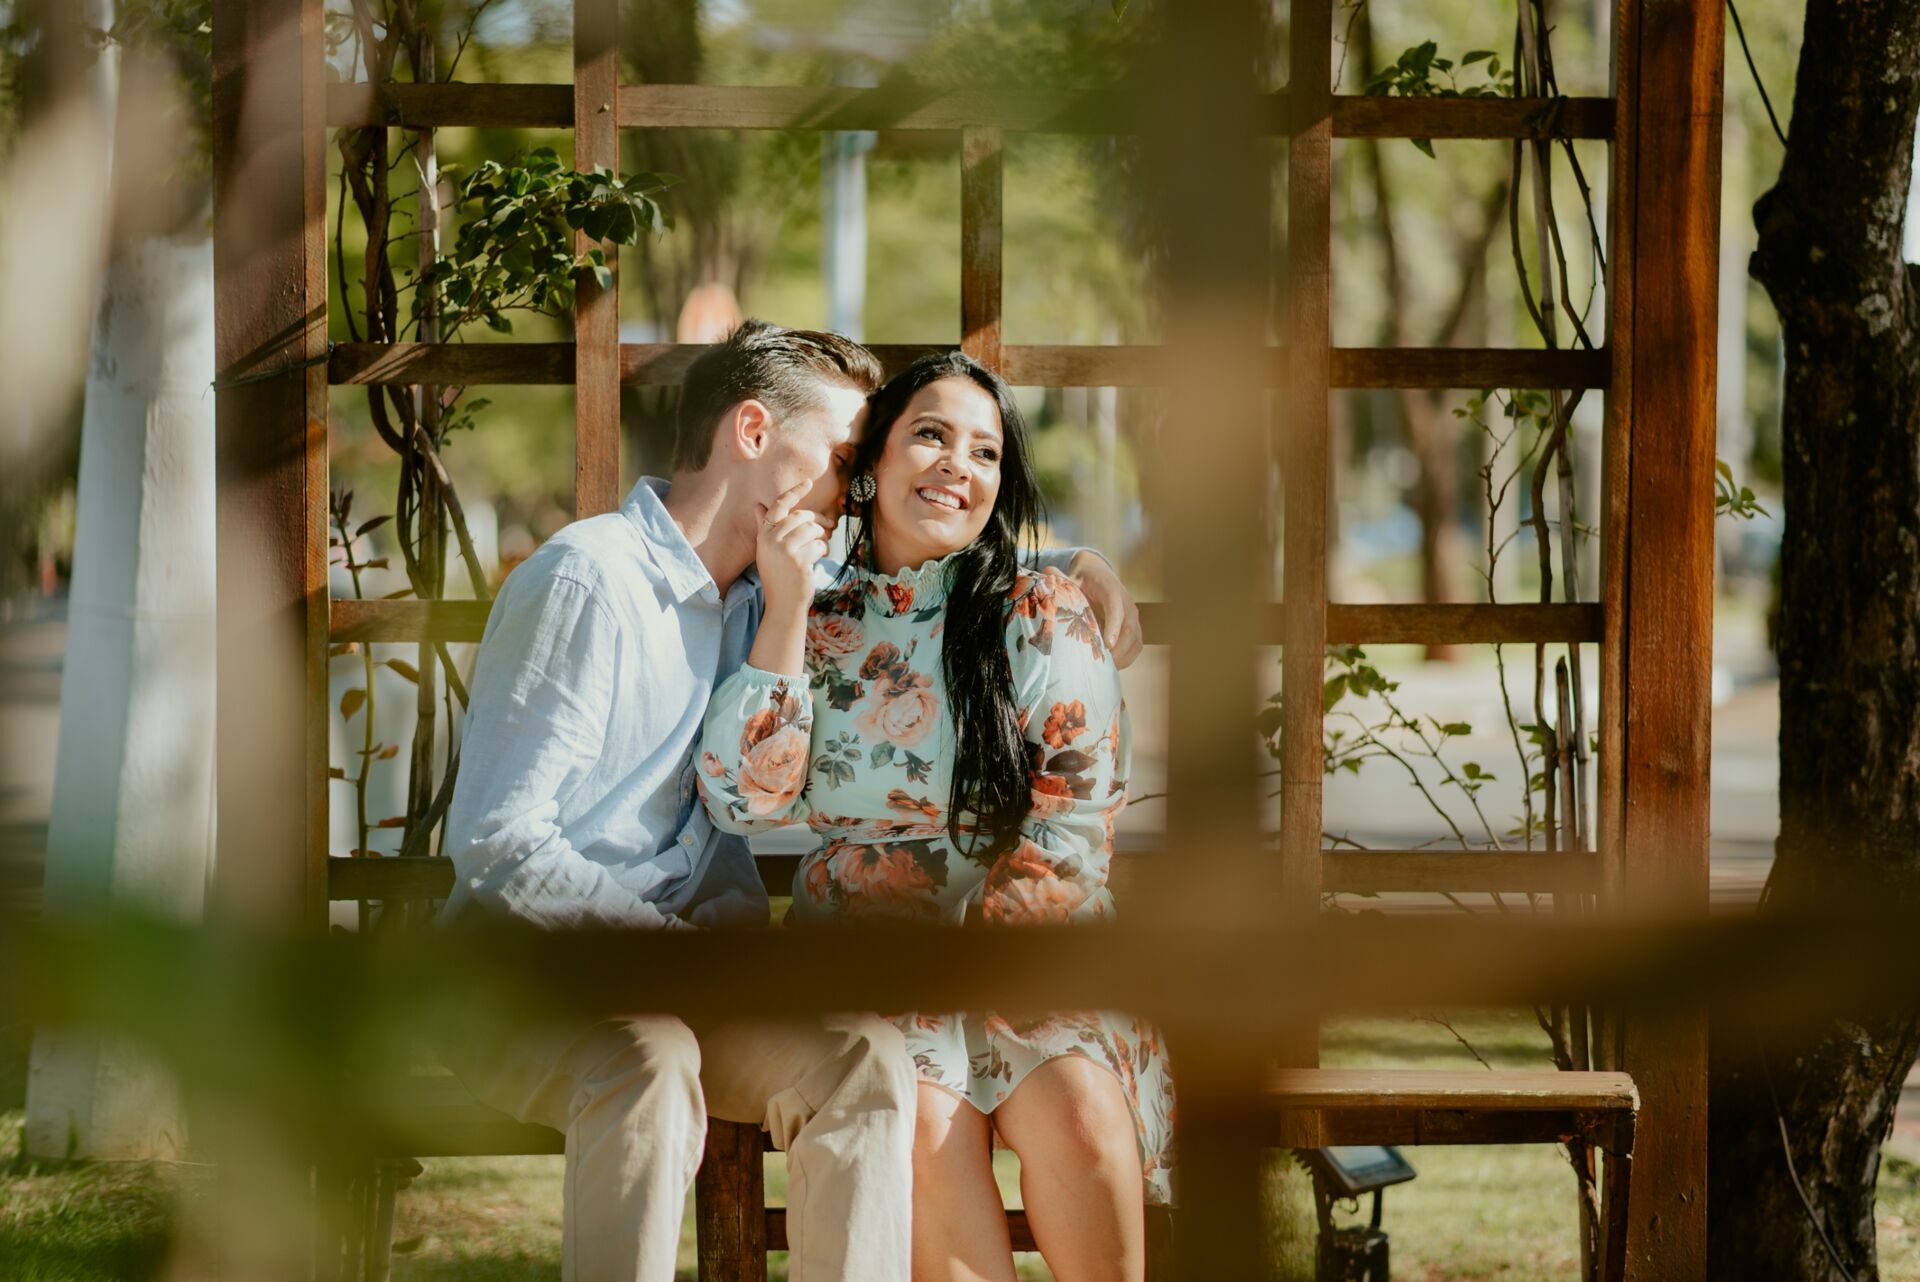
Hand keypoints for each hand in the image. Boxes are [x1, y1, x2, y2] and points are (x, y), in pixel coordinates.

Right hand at [755, 480, 830, 617]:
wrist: (783, 604)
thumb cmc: (779, 576)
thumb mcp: (767, 551)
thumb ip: (765, 528)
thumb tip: (758, 506)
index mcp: (763, 535)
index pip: (779, 506)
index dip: (794, 493)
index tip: (808, 483)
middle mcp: (771, 540)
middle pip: (800, 516)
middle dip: (816, 522)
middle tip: (825, 529)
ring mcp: (784, 550)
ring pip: (812, 529)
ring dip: (820, 539)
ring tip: (817, 550)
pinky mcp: (798, 560)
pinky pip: (818, 545)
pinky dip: (822, 552)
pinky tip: (817, 560)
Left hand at [1069, 550, 1142, 668]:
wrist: (1099, 574)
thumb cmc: (1083, 579)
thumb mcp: (1072, 578)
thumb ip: (1061, 580)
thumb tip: (1047, 573)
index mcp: (1111, 589)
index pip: (1116, 608)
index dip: (1114, 626)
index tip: (1108, 644)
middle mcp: (1127, 602)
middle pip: (1130, 628)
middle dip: (1118, 649)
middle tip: (1102, 665)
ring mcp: (1133, 616)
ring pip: (1135, 639)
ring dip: (1123, 656)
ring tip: (1104, 670)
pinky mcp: (1134, 627)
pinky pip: (1136, 645)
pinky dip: (1126, 658)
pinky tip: (1110, 667)